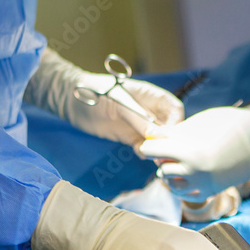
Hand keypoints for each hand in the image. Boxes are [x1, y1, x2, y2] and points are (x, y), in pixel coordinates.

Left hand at [25, 49, 182, 146]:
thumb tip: (159, 136)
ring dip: (158, 149)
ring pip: (158, 140)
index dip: (177, 122)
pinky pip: (144, 147)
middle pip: (169, 126)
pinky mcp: (129, 136)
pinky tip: (138, 153)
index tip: (172, 136)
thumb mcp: (119, 104)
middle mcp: (149, 110)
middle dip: (169, 140)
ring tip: (153, 157)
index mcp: (150, 95)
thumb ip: (139, 120)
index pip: (174, 108)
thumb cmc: (95, 93)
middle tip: (165, 152)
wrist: (72, 101)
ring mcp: (139, 124)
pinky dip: (144, 152)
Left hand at [139, 105, 249, 198]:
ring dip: (171, 174)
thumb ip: (175, 131)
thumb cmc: (233, 124)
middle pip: (160, 168)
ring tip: (180, 162)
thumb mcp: (200, 121)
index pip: (151, 151)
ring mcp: (203, 184)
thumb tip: (153, 134)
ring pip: (171, 184)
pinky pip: (186, 195)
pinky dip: (182, 186)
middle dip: (162, 158)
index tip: (155, 140)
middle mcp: (193, 172)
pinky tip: (188, 175)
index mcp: (188, 152)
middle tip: (170, 149)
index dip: (151, 144)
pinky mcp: (212, 191)